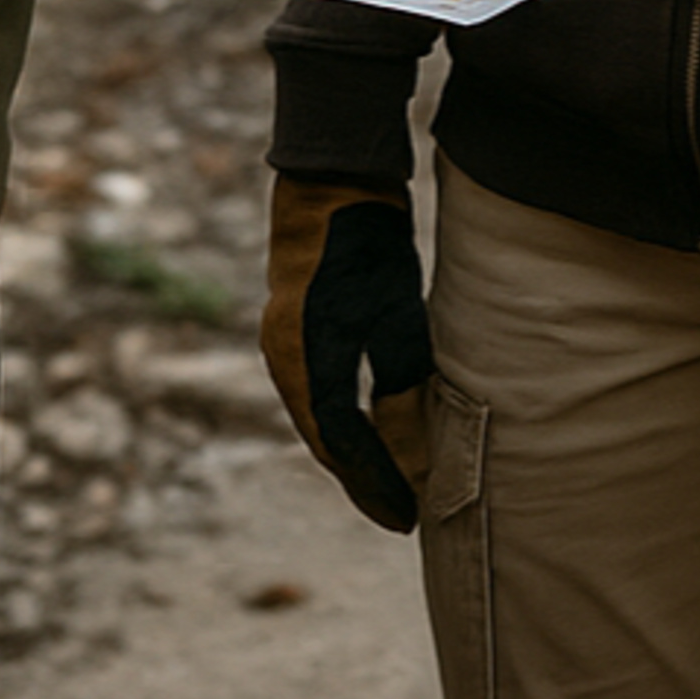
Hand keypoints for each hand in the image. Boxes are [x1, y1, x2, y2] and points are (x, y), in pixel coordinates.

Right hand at [262, 177, 433, 530]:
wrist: (334, 181)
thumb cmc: (369, 245)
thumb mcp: (396, 317)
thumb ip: (401, 389)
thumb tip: (413, 462)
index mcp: (306, 364)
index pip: (343, 446)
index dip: (376, 485)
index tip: (409, 518)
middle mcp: (286, 361)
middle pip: (326, 439)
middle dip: (364, 479)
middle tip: (403, 515)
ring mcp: (286, 343)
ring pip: (322, 417)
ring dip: (354, 453)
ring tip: (392, 484)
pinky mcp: (297, 326)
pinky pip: (321, 391)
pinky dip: (347, 419)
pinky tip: (371, 430)